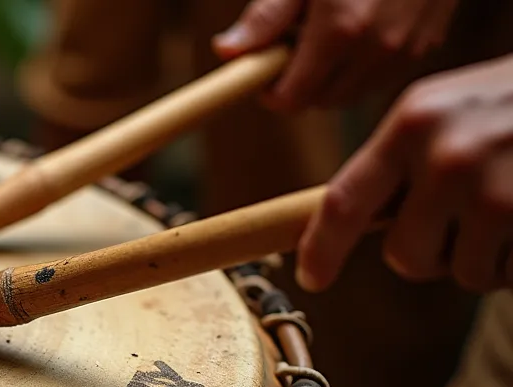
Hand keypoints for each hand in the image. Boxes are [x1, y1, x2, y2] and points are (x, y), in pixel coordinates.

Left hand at [213, 0, 458, 109]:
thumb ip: (267, 16)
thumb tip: (227, 50)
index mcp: (340, 31)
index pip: (292, 99)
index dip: (270, 90)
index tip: (263, 69)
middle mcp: (377, 48)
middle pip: (320, 101)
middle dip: (299, 83)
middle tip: (292, 43)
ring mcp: (407, 48)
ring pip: (352, 93)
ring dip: (330, 77)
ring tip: (325, 31)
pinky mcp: (427, 43)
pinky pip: (381, 75)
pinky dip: (361, 65)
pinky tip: (357, 27)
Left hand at [296, 54, 512, 293]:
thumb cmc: (512, 106)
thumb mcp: (445, 111)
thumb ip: (400, 160)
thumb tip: (346, 223)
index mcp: (412, 123)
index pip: (342, 201)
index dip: (321, 248)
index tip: (313, 276)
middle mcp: (445, 156)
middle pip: (404, 257)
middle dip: (431, 254)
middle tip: (465, 221)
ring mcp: (494, 190)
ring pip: (461, 273)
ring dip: (483, 258)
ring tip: (508, 210)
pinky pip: (505, 276)